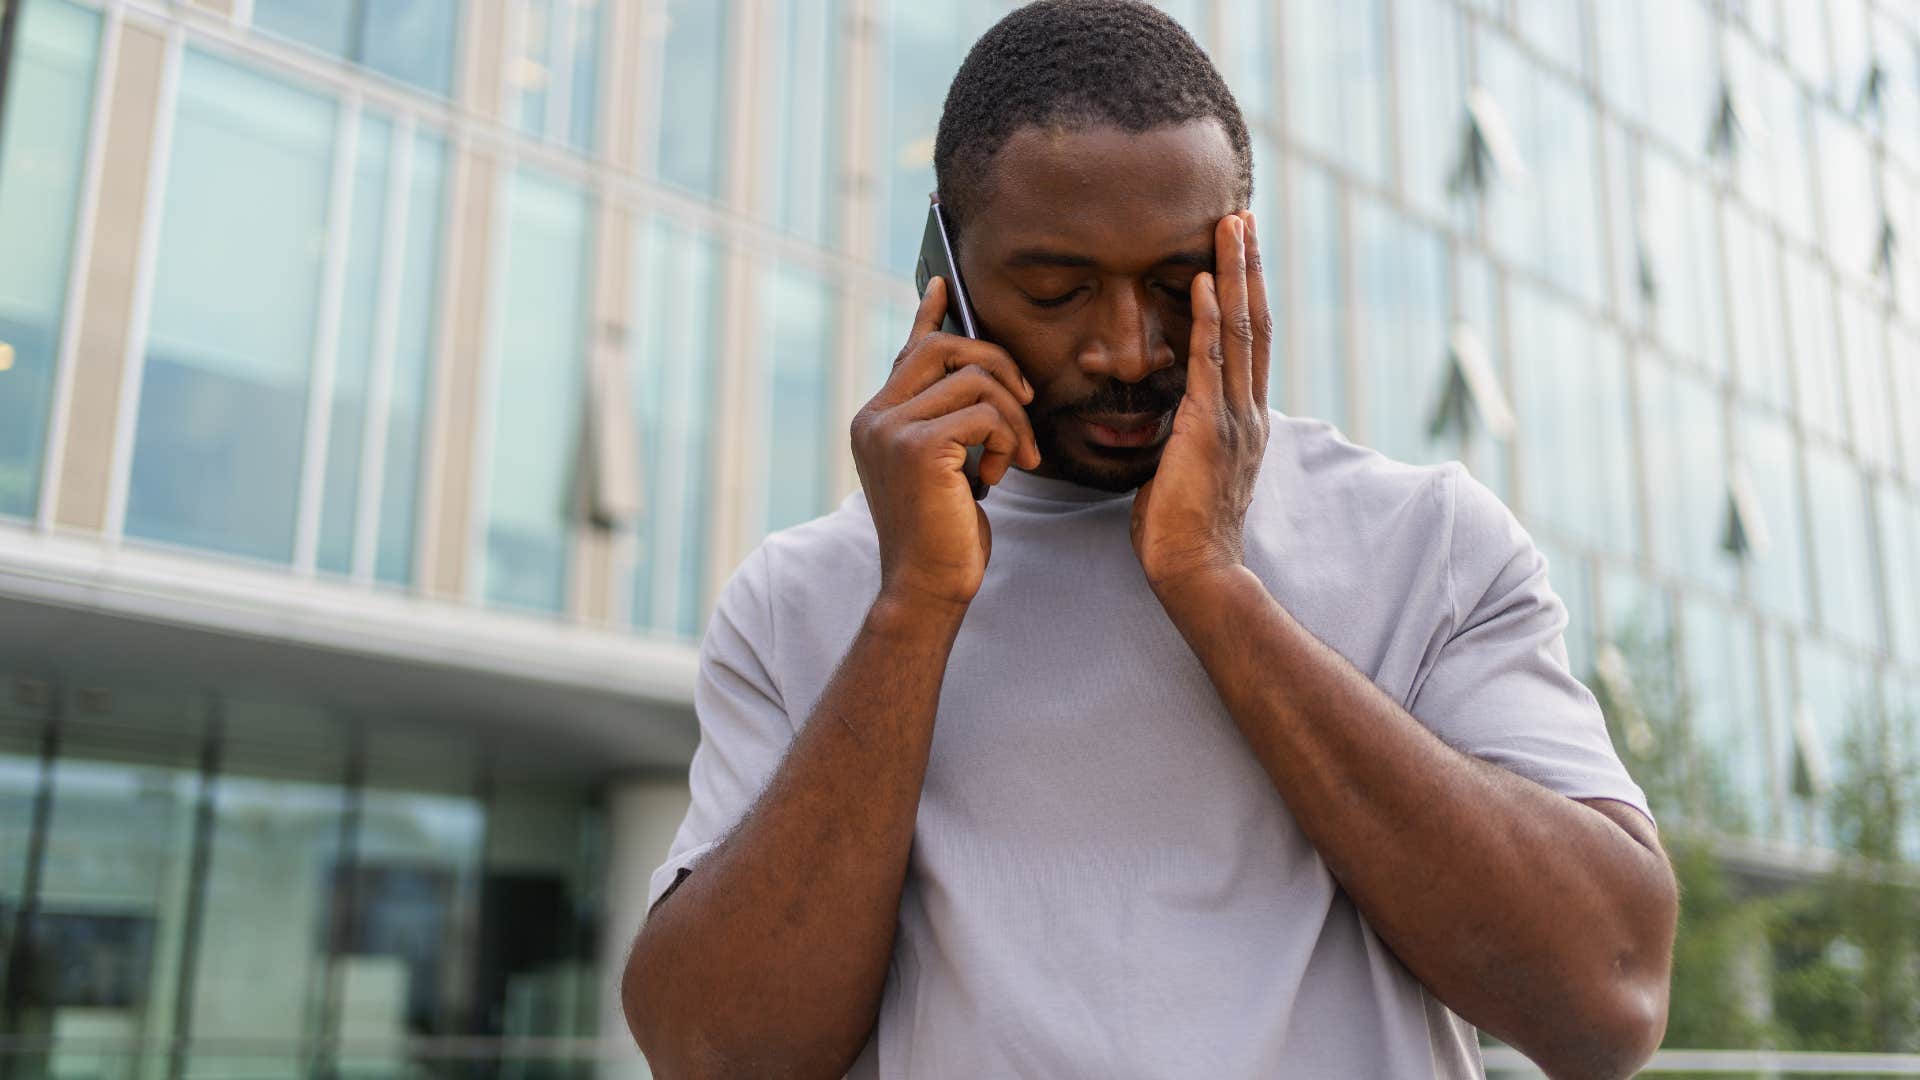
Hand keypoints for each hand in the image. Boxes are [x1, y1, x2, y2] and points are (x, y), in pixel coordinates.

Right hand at [851, 277, 1041, 611]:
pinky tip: (1000, 474)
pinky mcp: (919, 447)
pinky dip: (1008, 439)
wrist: (927, 586)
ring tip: (1016, 459)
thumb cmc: (944, 532)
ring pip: (975, 380)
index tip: (943, 285)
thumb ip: (949, 422)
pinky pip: (986, 412)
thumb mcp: (945, 467)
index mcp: (876, 419)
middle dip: (999, 366)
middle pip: (946, 347)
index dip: (929, 314)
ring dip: (1013, 417)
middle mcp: (875, 416)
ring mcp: (891, 429)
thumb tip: (976, 378)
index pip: (908, 350)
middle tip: (1025, 406)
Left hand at [1131, 212, 1271, 594]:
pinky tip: (1201, 279)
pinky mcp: (1210, 426)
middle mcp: (1249, 412)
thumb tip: (1168, 422)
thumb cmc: (1181, 532)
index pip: (1249, 345)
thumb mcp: (1185, 472)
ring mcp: (1235, 417)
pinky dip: (1207, 315)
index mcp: (1245, 422)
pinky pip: (1209, 359)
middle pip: (1254, 323)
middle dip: (1248, 267)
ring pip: (1240, 329)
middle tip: (1242, 217)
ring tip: (1230, 226)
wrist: (1195, 570)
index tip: (1239, 254)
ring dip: (1234, 273)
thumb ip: (1185, 438)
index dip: (1245, 296)